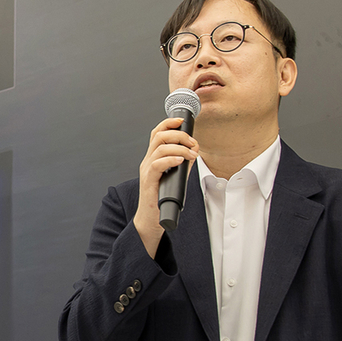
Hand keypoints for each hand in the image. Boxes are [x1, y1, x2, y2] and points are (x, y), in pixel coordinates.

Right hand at [134, 116, 199, 257]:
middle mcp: (147, 161)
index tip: (182, 121)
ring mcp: (146, 170)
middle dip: (179, 135)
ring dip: (179, 148)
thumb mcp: (175, 176)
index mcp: (153, 157)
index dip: (169, 123)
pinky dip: (171, 159)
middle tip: (193, 143)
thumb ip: (182, 162)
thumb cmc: (162, 198)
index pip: (157, 132)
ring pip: (159, 147)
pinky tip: (180, 162)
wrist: (152, 219)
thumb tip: (194, 150)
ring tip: (191, 155)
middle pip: (159, 135)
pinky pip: (157, 164)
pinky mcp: (148, 181)